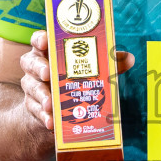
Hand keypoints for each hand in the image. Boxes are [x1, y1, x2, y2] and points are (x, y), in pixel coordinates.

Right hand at [20, 30, 134, 130]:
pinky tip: (51, 122)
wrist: (57, 113)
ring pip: (31, 87)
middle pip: (31, 62)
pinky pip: (36, 110)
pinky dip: (44, 116)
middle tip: (47, 74)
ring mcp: (33, 88)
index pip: (39, 40)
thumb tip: (129, 58)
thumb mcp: (92, 71)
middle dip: (39, 67)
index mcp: (50, 53)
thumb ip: (108, 63)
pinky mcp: (34, 107)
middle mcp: (38, 68)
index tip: (44, 42)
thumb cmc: (75, 82)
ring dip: (41, 95)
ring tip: (50, 104)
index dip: (39, 39)